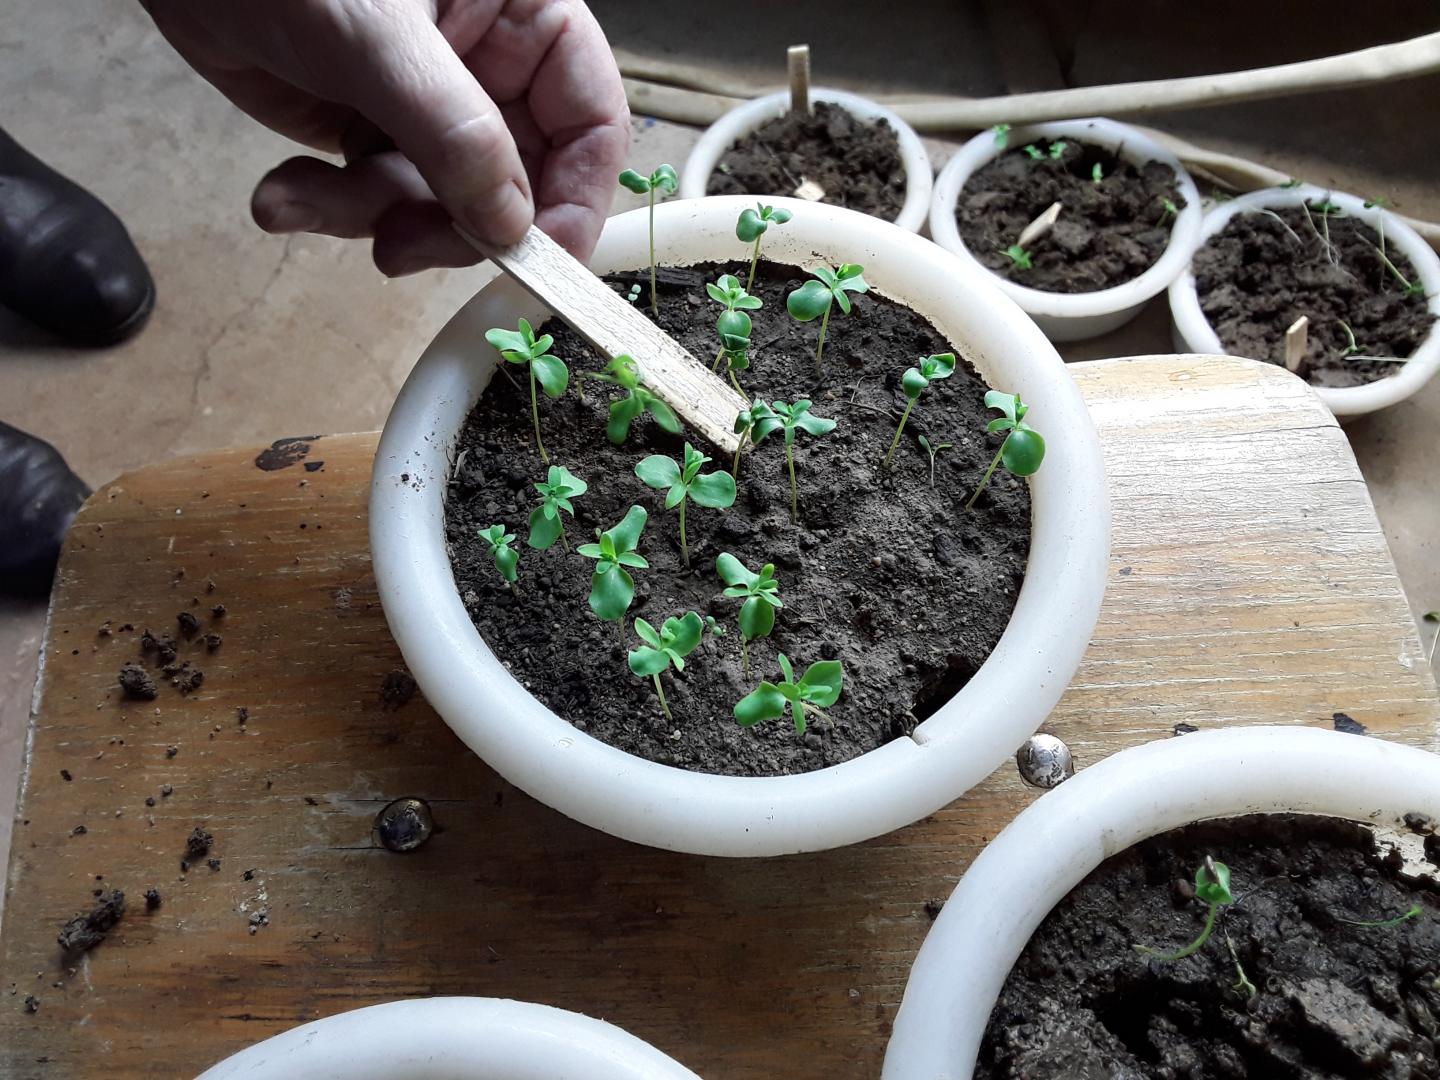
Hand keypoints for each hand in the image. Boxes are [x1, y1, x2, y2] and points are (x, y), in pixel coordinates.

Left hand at [142, 0, 629, 272]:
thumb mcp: (378, 41)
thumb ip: (454, 136)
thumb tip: (509, 227)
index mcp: (523, 15)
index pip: (590, 122)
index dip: (573, 200)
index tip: (535, 260)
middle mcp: (486, 64)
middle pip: (517, 182)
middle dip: (451, 224)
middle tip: (397, 247)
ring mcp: (429, 102)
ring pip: (442, 203)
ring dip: (371, 217)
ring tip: (302, 199)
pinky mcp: (371, 129)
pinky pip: (378, 199)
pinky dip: (328, 207)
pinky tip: (281, 193)